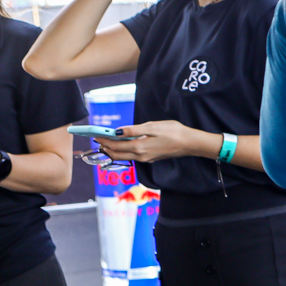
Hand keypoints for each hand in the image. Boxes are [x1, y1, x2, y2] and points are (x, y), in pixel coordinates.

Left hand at [95, 120, 211, 162]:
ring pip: (123, 157)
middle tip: (98, 139)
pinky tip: (124, 145)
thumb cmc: (174, 132)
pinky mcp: (150, 158)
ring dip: (113, 150)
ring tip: (107, 142)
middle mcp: (141, 156)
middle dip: (106, 147)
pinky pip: (132, 156)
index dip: (104, 140)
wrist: (190, 143)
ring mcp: (146, 159)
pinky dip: (123, 152)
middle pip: (116, 154)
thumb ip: (133, 130)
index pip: (115, 145)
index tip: (95, 134)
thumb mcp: (153, 127)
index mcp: (139, 147)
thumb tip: (117, 131)